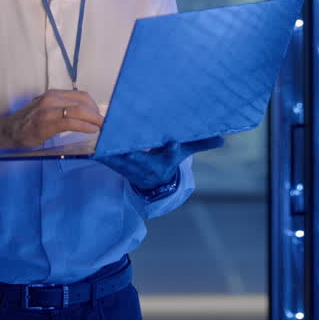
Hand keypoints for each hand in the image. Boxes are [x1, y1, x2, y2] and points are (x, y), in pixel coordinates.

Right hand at [0, 90, 102, 162]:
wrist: (8, 131)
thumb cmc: (29, 123)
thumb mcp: (47, 110)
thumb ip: (63, 109)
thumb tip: (85, 115)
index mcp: (53, 94)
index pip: (81, 96)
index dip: (94, 106)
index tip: (100, 116)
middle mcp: (52, 98)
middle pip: (83, 102)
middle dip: (97, 113)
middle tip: (104, 124)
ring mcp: (49, 109)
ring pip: (79, 110)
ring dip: (94, 119)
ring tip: (102, 127)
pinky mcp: (47, 122)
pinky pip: (71, 122)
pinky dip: (84, 126)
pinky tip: (92, 130)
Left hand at [96, 136, 223, 192]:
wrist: (152, 183)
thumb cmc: (167, 161)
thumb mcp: (184, 153)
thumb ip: (200, 144)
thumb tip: (223, 140)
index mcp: (166, 161)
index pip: (173, 155)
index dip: (174, 150)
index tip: (175, 143)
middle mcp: (149, 166)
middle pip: (143, 157)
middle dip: (136, 149)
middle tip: (130, 139)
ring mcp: (132, 168)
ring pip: (123, 159)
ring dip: (114, 151)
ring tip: (107, 136)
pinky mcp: (118, 166)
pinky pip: (109, 160)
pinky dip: (102, 154)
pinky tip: (95, 146)